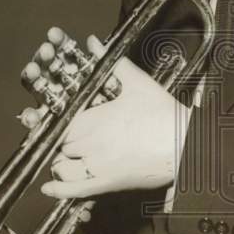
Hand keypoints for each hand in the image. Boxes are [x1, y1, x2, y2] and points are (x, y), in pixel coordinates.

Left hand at [40, 35, 187, 198]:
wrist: (185, 144)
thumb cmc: (163, 114)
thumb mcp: (137, 83)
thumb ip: (111, 63)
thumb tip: (93, 42)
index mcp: (92, 118)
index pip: (61, 121)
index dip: (59, 120)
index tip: (62, 119)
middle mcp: (89, 144)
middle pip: (61, 143)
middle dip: (63, 139)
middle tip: (73, 135)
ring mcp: (96, 166)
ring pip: (63, 167)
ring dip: (61, 161)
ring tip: (68, 156)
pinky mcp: (107, 184)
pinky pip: (75, 191)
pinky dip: (59, 190)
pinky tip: (48, 188)